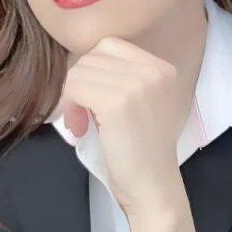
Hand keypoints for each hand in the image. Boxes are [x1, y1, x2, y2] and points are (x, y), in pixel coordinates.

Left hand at [59, 37, 184, 214]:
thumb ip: (121, 77)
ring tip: (82, 123)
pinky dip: (69, 107)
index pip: (109, 45)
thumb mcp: (141, 102)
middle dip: (79, 84)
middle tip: (82, 116)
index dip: (92, 71)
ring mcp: (138, 85)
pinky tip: (79, 127)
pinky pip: (75, 88)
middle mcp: (154, 71)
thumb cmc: (140, 149)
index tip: (93, 100)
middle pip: (92, 57)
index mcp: (162, 68)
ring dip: (71, 97)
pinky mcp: (117, 103)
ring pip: (79, 72)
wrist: (151, 185)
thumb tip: (78, 62)